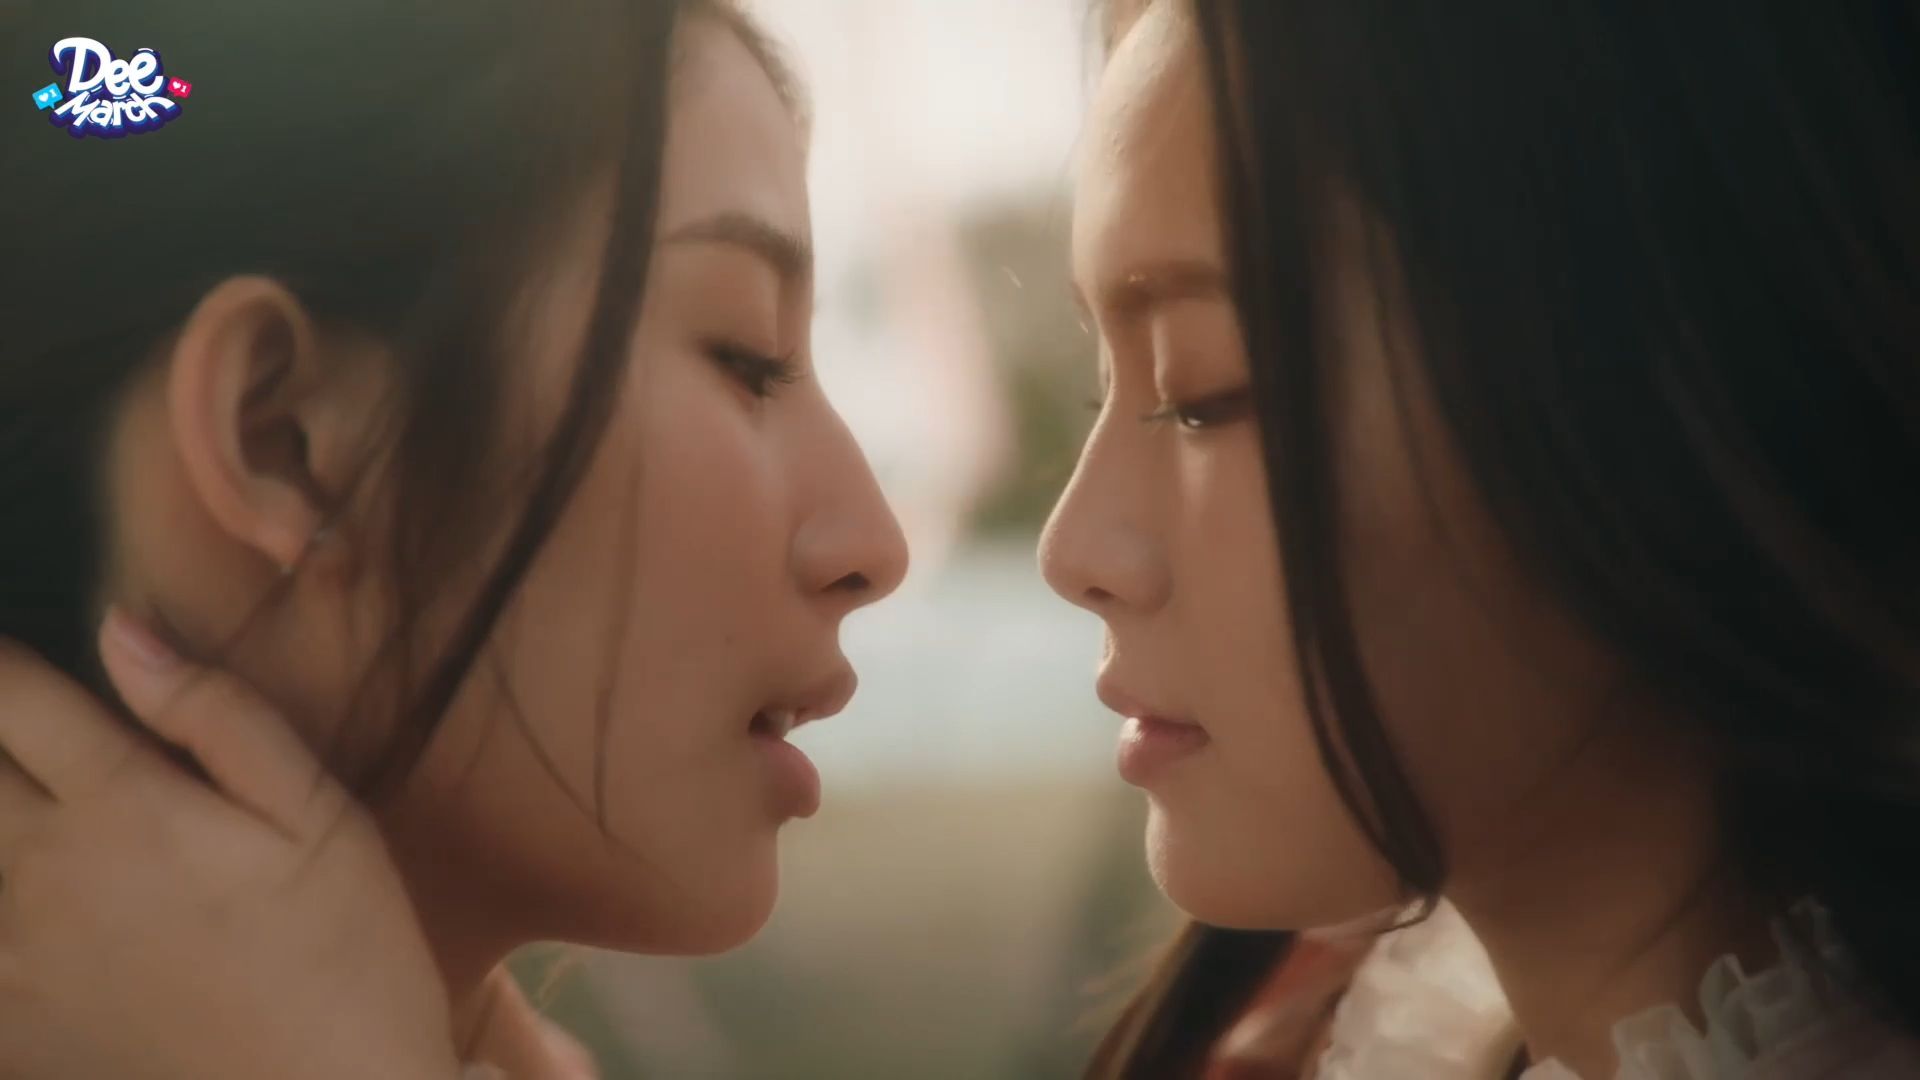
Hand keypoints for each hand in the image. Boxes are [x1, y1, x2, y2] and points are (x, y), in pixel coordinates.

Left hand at [0, 610, 463, 1079]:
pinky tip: (53, 905)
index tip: (11, 652)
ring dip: (2, 819)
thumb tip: (122, 632)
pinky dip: (5, 913)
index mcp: (125, 806)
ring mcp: (11, 959)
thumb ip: (217, 716)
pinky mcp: (10, 1029)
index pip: (9, 695)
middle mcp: (42, 874)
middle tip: (27, 742)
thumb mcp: (320, 819)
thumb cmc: (347, 957)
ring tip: (56, 824)